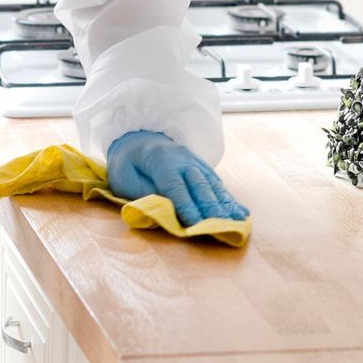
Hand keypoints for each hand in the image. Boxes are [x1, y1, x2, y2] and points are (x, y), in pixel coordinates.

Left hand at [105, 129, 248, 223]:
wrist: (137, 138)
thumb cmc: (127, 164)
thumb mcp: (123, 179)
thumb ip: (143, 194)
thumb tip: (165, 212)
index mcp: (158, 159)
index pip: (174, 186)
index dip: (185, 206)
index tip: (195, 224)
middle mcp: (181, 157)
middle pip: (198, 183)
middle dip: (210, 206)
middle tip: (222, 225)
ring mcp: (194, 160)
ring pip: (212, 182)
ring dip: (225, 203)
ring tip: (239, 219)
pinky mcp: (201, 166)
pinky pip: (216, 182)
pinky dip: (228, 198)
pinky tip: (239, 210)